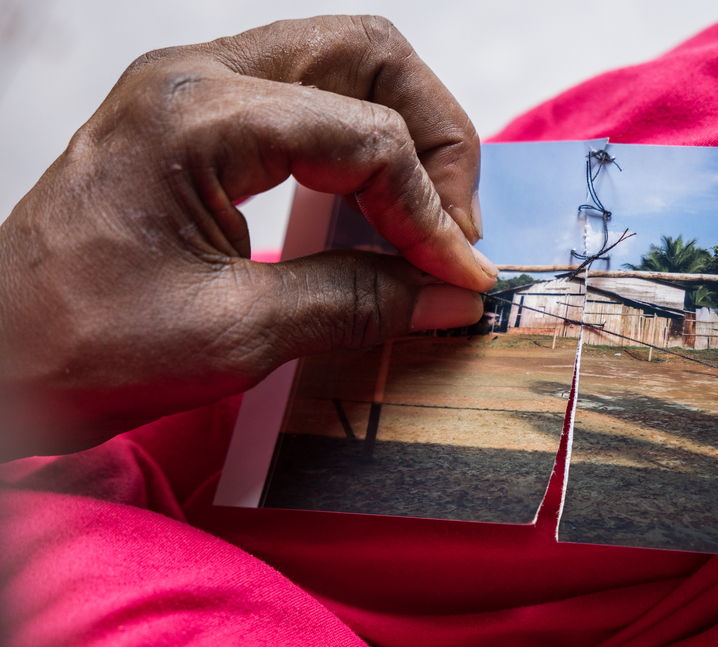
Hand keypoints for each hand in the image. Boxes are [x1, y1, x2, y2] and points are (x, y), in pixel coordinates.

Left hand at [0, 16, 495, 458]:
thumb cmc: (83, 346)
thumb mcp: (235, 334)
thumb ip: (357, 303)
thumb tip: (449, 295)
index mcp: (196, 115)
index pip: (365, 138)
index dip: (432, 214)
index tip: (462, 279)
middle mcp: (195, 75)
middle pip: (369, 55)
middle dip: (436, 138)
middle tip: (456, 225)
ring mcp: (195, 87)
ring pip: (347, 64)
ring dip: (405, 134)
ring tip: (427, 216)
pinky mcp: (200, 117)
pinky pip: (312, 100)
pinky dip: (363, 147)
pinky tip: (374, 208)